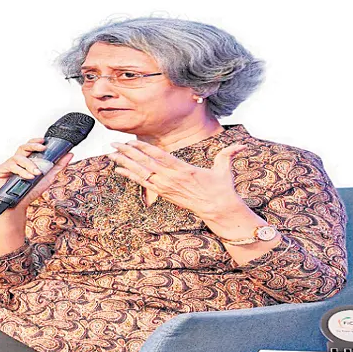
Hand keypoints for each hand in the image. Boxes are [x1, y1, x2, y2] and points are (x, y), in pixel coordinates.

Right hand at [0, 137, 73, 211]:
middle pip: (22, 147)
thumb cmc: (28, 194)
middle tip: (42, 148)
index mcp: (25, 162)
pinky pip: (10, 165)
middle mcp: (15, 163)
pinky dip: (21, 171)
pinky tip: (27, 177)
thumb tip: (69, 154)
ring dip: (29, 164)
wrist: (15, 208)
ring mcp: (5, 166)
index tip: (45, 141)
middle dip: (33, 145)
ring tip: (35, 173)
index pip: (30, 148)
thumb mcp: (46, 178)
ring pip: (18, 157)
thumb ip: (57, 166)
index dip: (36, 142)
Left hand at [108, 139, 248, 218]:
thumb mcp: (225, 168)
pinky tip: (119, 170)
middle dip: (128, 153)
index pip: (160, 157)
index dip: (143, 149)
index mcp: (184, 170)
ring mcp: (166, 187)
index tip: (131, 141)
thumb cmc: (221, 189)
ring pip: (141, 173)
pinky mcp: (164, 194)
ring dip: (125, 163)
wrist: (217, 210)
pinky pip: (143, 184)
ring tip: (111, 155)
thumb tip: (241, 144)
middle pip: (145, 163)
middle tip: (113, 145)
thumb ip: (229, 154)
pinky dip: (130, 176)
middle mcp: (172, 179)